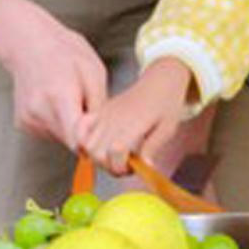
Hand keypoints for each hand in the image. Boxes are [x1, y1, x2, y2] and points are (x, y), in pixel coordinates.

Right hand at [0, 0, 107, 149]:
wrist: (28, 44)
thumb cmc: (64, 52)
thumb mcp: (94, 71)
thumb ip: (98, 106)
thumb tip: (99, 135)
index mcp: (60, 97)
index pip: (76, 139)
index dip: (91, 140)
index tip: (95, 128)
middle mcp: (39, 113)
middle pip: (71, 141)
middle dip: (83, 131)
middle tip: (85, 105)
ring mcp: (28, 120)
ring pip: (60, 139)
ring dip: (70, 127)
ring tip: (67, 100)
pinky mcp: (22, 124)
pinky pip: (48, 134)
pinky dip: (57, 124)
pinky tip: (54, 103)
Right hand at [81, 59, 194, 176]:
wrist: (160, 81)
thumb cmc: (166, 103)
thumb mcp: (168, 127)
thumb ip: (153, 147)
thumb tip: (145, 166)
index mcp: (133, 123)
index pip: (115, 152)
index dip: (121, 166)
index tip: (132, 167)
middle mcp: (114, 119)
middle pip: (97, 153)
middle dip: (109, 166)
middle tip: (123, 164)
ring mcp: (104, 115)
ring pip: (87, 146)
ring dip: (97, 157)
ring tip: (112, 157)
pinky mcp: (99, 111)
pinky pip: (81, 128)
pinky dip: (82, 140)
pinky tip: (94, 145)